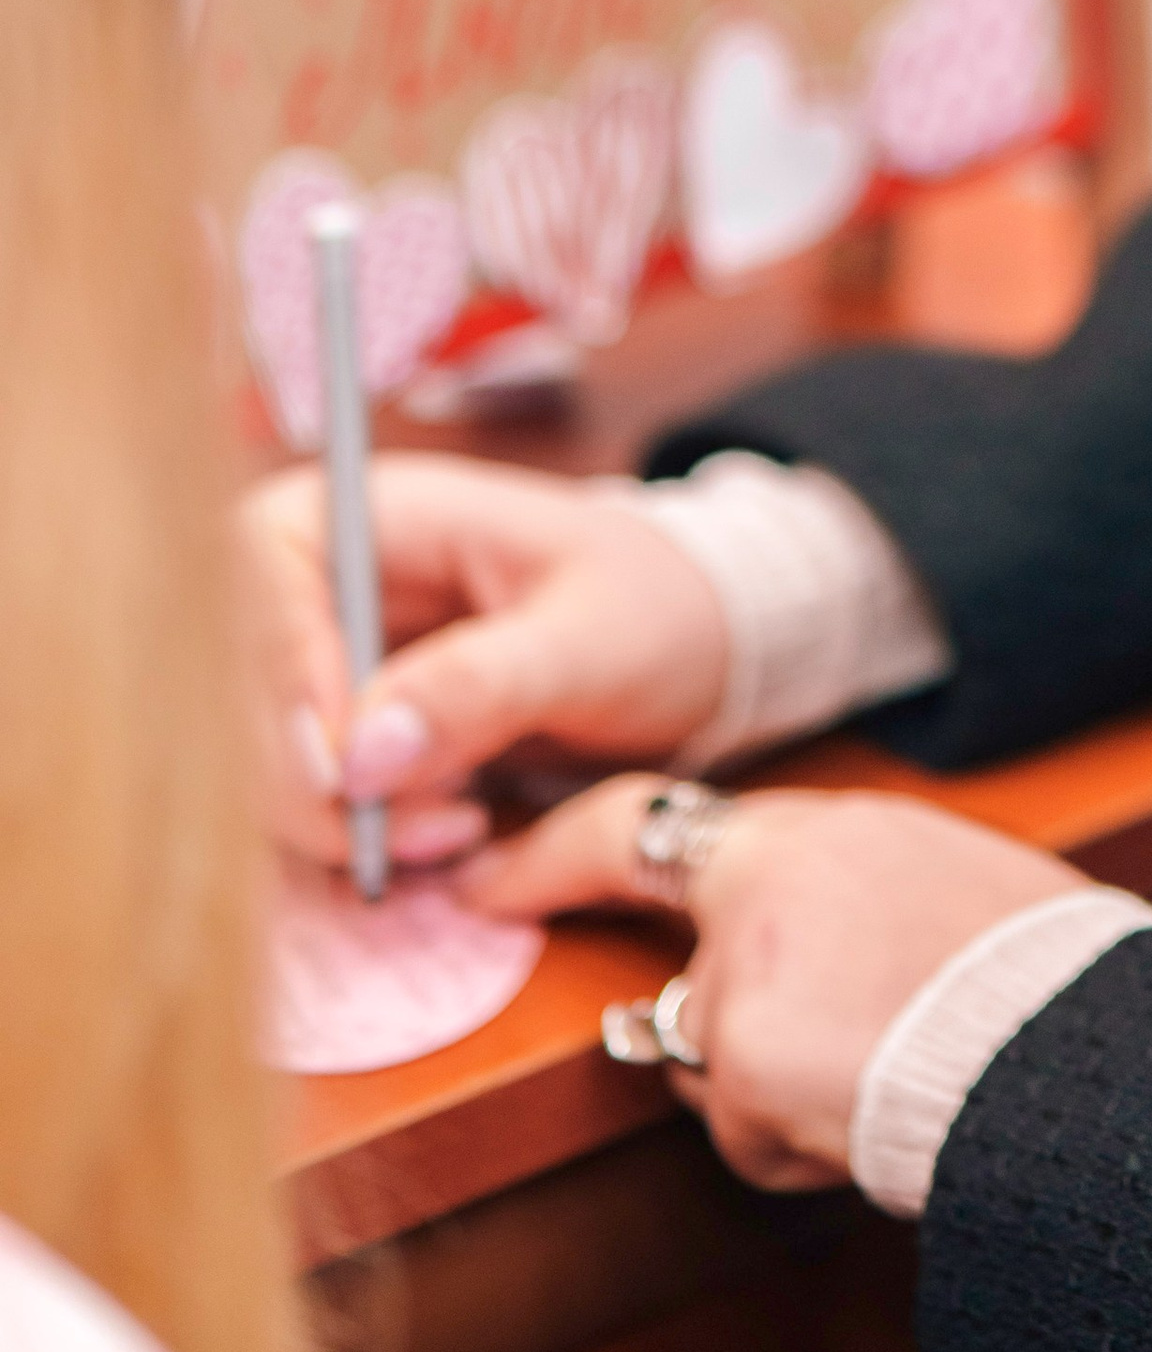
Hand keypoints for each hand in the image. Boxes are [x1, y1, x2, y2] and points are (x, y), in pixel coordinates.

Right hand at [239, 456, 729, 873]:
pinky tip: (447, 836)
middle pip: (239, 669)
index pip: (265, 558)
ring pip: (265, 747)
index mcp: (390, 515)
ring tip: (452, 831)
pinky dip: (360, 833)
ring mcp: (342, 661)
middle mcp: (342, 583)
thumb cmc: (662, 607)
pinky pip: (312, 793)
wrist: (711, 649)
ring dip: (333, 816)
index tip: (335, 760)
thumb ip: (483, 685)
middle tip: (393, 829)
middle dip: (302, 769)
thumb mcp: (593, 639)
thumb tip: (362, 753)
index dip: (278, 658)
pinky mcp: (360, 733)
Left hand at [458, 779, 1086, 1187]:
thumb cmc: (1037, 974)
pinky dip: (800, 1146)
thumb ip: (839, 896)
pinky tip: (875, 1121)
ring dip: (781, 1097)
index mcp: (815, 829)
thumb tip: (783, 945)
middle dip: (706, 1033)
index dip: (555, 853)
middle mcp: (762, 882)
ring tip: (895, 1079)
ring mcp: (742, 971)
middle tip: (760, 1051)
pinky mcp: (745, 1057)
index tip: (488, 877)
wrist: (1080, 1040)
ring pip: (718, 1068)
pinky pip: (747, 1133)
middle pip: (676, 983)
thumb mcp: (937, 882)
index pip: (651, 825)